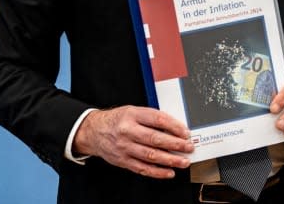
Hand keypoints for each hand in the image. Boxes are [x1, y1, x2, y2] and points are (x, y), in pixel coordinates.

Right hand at [73, 106, 193, 178]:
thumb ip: (151, 118)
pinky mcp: (123, 161)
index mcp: (132, 115)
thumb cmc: (117, 120)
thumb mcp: (133, 111)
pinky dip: (157, 172)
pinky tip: (169, 172)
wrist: (94, 131)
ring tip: (183, 161)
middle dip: (175, 144)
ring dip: (170, 160)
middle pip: (155, 139)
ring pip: (151, 156)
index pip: (157, 119)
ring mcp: (125, 147)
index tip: (185, 132)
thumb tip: (174, 127)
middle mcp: (128, 131)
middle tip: (188, 147)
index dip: (174, 126)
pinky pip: (143, 168)